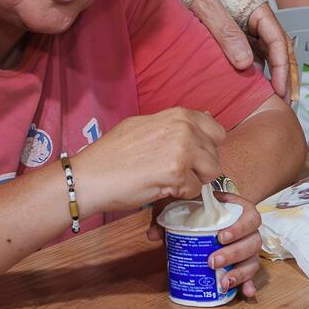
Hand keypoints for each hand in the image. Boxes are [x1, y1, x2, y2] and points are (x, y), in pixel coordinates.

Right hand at [72, 107, 226, 212]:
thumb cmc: (112, 153)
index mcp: (179, 115)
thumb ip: (177, 124)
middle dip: (200, 168)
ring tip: (168, 179)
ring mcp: (183, 150)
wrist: (90, 176)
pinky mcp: (178, 173)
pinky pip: (194, 190)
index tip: (192, 156)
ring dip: (193, 181)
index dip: (207, 148)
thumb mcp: (146, 125)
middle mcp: (185, 128)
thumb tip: (205, 117)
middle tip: (174, 172)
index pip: (217, 131)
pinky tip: (160, 187)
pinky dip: (180, 194)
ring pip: (210, 173)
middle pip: (215, 155)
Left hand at [143, 192, 267, 297]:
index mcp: (238, 210)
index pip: (250, 216)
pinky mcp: (245, 264)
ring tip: (224, 282)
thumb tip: (153, 234)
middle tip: (213, 262)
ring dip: (240, 273)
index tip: (221, 237)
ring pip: (253, 260)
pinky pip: (252, 275)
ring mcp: (249, 248)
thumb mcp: (182, 203)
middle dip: (234, 254)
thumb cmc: (198, 207)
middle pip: (253, 241)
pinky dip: (249, 284)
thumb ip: (168, 213)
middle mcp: (248, 230)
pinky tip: (246, 293)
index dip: (240, 227)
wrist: (208, 211)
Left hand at [187, 0, 291, 97]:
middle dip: (286, 75)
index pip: (277, 40)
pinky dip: (258, 70)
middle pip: (279, 49)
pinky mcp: (236, 35)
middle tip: (286, 100)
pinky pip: (253, 53)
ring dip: (274, 74)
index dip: (281, 66)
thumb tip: (245, 63)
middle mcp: (256, 19)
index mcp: (257, 8)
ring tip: (276, 98)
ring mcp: (247, 27)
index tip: (279, 88)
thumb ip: (227, 33)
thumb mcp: (207, 8)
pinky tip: (256, 87)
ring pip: (269, 53)